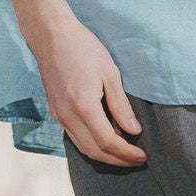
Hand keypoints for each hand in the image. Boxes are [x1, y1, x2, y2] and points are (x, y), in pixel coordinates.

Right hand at [26, 10, 147, 165]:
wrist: (52, 35)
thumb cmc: (83, 48)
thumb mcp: (110, 74)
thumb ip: (121, 106)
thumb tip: (134, 131)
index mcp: (84, 106)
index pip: (108, 142)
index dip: (127, 153)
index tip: (143, 155)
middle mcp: (68, 116)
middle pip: (95, 151)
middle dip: (118, 160)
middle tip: (138, 160)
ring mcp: (59, 115)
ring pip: (83, 148)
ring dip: (105, 156)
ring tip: (125, 154)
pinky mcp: (55, 112)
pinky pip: (75, 137)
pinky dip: (92, 144)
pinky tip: (107, 138)